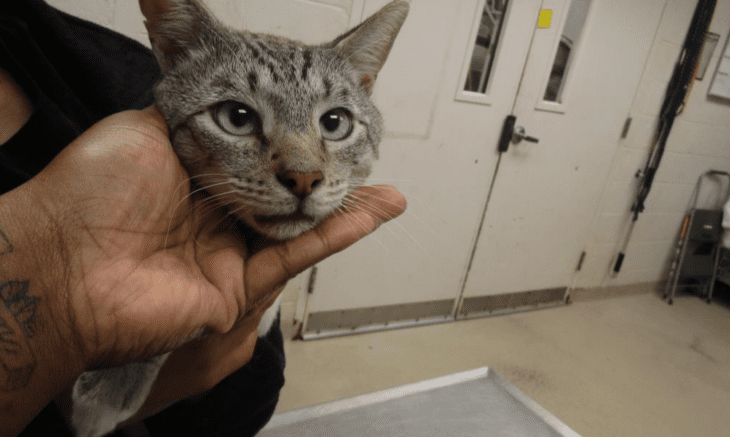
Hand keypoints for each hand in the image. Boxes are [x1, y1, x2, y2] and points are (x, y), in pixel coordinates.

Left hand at [27, 106, 405, 371]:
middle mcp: (210, 215)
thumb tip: (221, 101)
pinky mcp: (237, 290)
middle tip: (361, 157)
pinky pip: (294, 258)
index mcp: (190, 175)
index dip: (293, 140)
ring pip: (298, 227)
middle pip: (284, 193)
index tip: (321, 121)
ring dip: (344, 207)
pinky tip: (368, 214)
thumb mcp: (146, 127)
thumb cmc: (86, 193)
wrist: (61, 266)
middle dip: (325, 176)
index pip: (259, 155)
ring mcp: (225, 254)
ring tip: (386, 191)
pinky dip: (334, 236)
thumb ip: (195, 117)